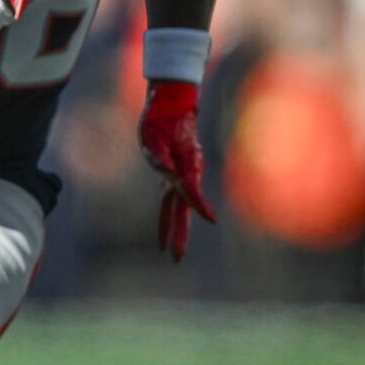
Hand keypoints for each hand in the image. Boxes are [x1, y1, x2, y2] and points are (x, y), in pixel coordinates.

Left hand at [139, 80, 216, 262]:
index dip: (201, 204)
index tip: (212, 219)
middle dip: (180, 234)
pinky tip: (165, 229)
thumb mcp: (152, 134)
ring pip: (177, 207)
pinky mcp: (175, 173)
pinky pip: (171, 199)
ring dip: (174, 229)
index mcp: (186, 164)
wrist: (174, 104)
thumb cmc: (162, 118)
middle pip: (183, 209)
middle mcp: (187, 173)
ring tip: (169, 252)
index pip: (192, 189)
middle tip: (176, 259)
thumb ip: (158, 156)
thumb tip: (167, 177)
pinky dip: (167, 215)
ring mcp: (182, 174)